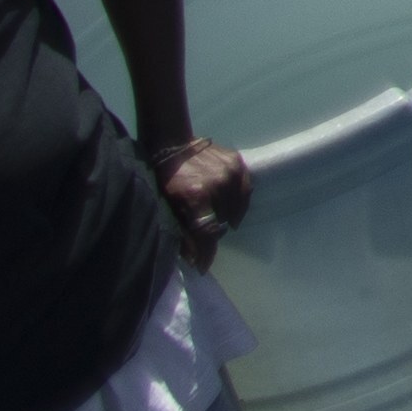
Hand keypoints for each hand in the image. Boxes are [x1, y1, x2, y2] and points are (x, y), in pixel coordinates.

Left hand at [147, 135, 253, 261]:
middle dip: (212, 231)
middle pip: (222, 221)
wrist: (173, 143)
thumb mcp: (169, 206)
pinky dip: (239, 202)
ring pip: (235, 207)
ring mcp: (230, 172)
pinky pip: (245, 190)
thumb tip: (194, 258)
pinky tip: (230, 207)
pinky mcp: (237, 163)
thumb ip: (183, 231)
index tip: (203, 267)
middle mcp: (218, 184)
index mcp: (197, 196)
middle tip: (203, 232)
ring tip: (215, 218)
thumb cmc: (166, 178)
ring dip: (225, 216)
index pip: (208, 232)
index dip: (206, 253)